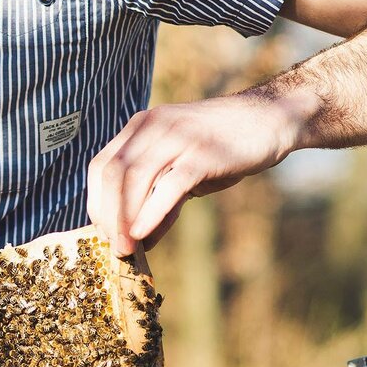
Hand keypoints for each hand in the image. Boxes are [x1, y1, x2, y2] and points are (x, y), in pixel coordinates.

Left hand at [87, 94, 297, 255]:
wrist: (270, 118)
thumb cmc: (223, 147)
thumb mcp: (182, 168)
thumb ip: (158, 196)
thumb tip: (138, 238)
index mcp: (141, 127)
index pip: (101, 165)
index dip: (96, 201)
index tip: (102, 231)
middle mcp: (153, 126)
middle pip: (111, 173)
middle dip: (106, 214)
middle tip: (111, 246)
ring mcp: (178, 136)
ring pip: (134, 178)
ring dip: (124, 218)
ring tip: (125, 248)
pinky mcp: (203, 152)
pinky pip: (169, 185)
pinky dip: (151, 212)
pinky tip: (143, 235)